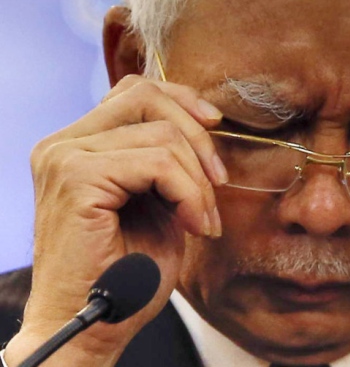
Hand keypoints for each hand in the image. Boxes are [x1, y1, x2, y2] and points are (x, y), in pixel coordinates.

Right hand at [5, 76, 225, 365]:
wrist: (95, 323)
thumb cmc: (128, 269)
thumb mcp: (155, 200)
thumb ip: (163, 159)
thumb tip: (202, 122)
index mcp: (79, 144)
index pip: (135, 91)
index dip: (182, 100)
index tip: (216, 125)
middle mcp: (64, 143)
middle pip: (146, 96)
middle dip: (198, 137)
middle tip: (219, 182)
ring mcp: (65, 157)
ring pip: (161, 135)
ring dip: (198, 181)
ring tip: (203, 221)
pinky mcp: (77, 178)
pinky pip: (158, 164)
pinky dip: (189, 193)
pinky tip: (195, 226)